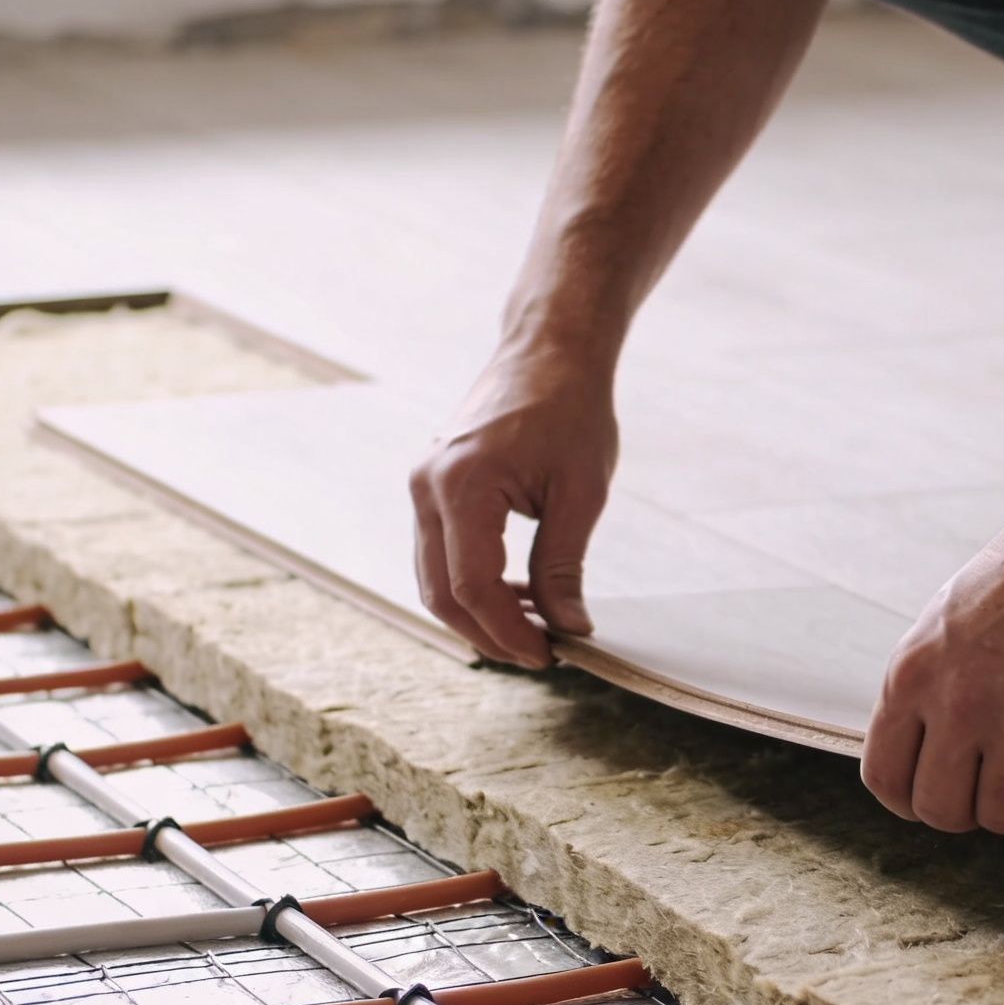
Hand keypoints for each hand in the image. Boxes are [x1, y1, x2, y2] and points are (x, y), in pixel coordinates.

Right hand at [410, 343, 618, 666]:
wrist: (548, 349)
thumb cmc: (571, 408)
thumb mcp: (581, 492)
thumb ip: (564, 565)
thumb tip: (567, 626)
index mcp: (462, 485)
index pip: (473, 587)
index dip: (509, 632)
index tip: (549, 655)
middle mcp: (427, 487)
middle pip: (440, 593)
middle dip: (488, 635)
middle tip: (539, 655)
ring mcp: (423, 485)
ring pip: (434, 578)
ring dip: (478, 613)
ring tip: (534, 628)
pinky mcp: (432, 485)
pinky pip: (440, 551)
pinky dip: (472, 582)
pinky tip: (518, 593)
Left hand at [861, 491, 1003, 832]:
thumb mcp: (944, 624)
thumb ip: (926, 691)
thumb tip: (922, 759)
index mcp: (912, 674)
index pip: (885, 779)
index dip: (912, 801)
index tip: (942, 794)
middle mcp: (958, 702)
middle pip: (942, 812)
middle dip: (971, 811)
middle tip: (998, 784)